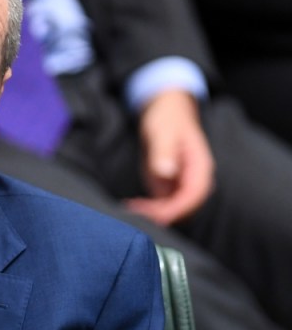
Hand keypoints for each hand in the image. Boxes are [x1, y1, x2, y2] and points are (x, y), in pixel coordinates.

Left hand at [124, 90, 214, 225]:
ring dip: (154, 214)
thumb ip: (164, 152)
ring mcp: (181, 184)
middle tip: (136, 213)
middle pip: (185, 208)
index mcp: (200, 166)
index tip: (158, 217)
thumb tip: (167, 172)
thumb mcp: (163, 131)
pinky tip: (131, 206)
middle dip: (162, 215)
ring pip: (174, 210)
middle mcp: (195, 179)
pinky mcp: (169, 186)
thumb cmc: (168, 118)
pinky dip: (149, 209)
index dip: (178, 209)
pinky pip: (163, 205)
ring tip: (130, 209)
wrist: (166, 112)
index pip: (194, 195)